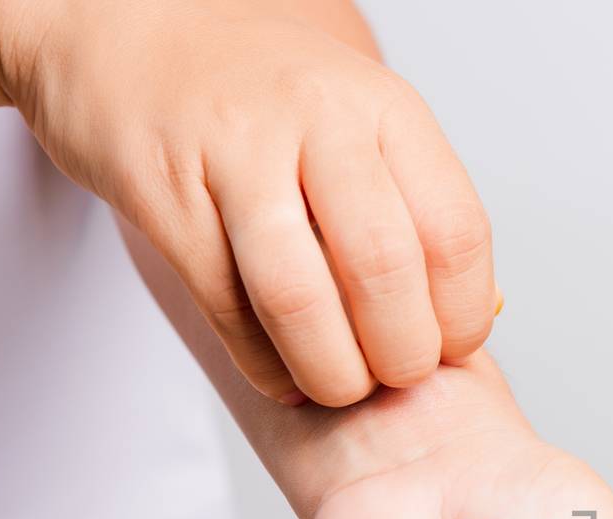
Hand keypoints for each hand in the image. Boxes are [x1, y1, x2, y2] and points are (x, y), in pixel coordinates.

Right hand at [0, 0, 494, 404]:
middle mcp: (317, 119)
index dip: (461, 315)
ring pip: (299, 297)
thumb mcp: (362, 125)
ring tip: (341, 388)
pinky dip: (262, 363)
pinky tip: (282, 377)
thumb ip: (420, 211)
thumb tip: (482, 313)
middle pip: (384, 270)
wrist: (130, 25)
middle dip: (401, 354)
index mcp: (385, 108)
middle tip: (395, 379)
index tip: (449, 349)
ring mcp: (235, 151)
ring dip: (331, 370)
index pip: (455, 232)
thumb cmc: (264, 97)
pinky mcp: (164, 190)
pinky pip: (225, 304)